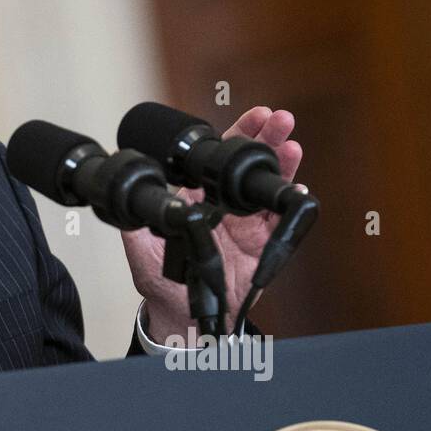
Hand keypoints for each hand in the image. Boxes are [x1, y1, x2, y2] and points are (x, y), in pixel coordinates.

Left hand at [121, 107, 302, 342]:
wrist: (182, 315)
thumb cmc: (161, 279)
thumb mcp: (143, 248)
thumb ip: (140, 221)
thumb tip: (133, 197)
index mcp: (200, 198)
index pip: (218, 159)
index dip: (238, 134)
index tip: (254, 116)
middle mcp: (226, 206)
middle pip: (249, 165)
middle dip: (267, 140)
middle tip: (281, 120)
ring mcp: (246, 225)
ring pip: (268, 187)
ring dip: (283, 165)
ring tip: (292, 145)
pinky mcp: (261, 246)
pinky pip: (278, 223)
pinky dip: (288, 206)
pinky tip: (297, 189)